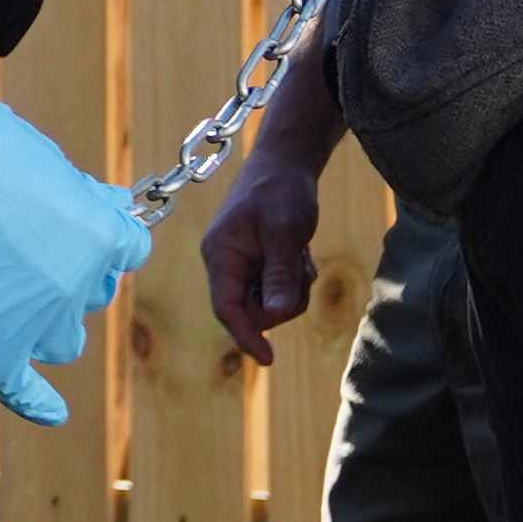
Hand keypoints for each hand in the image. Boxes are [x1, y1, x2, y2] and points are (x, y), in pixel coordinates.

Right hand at [0, 65, 148, 423]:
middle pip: (89, 295)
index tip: (66, 222)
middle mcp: (78, 285)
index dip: (96, 235)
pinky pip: (22, 390)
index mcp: (102, 236)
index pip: (125, 250)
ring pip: (60, 339)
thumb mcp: (42, 161)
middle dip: (67, 272)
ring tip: (1, 284)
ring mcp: (32, 321)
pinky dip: (39, 403)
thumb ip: (80, 200)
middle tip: (12, 240)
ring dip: (44, 319)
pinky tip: (54, 411)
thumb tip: (111, 208)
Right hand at [202, 149, 321, 367]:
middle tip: (302, 270)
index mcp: (220, 255)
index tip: (269, 360)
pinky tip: (298, 254)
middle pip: (251, 311)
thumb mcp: (286, 231)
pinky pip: (274, 289)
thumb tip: (274, 316)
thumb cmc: (281, 189)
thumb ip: (279, 273)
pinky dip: (292, 280)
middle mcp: (224, 263)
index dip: (246, 336)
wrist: (284, 161)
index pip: (227, 308)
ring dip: (291, 289)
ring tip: (301, 256)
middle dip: (282, 301)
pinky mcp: (255, 263)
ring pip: (267, 303)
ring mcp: (239, 264)